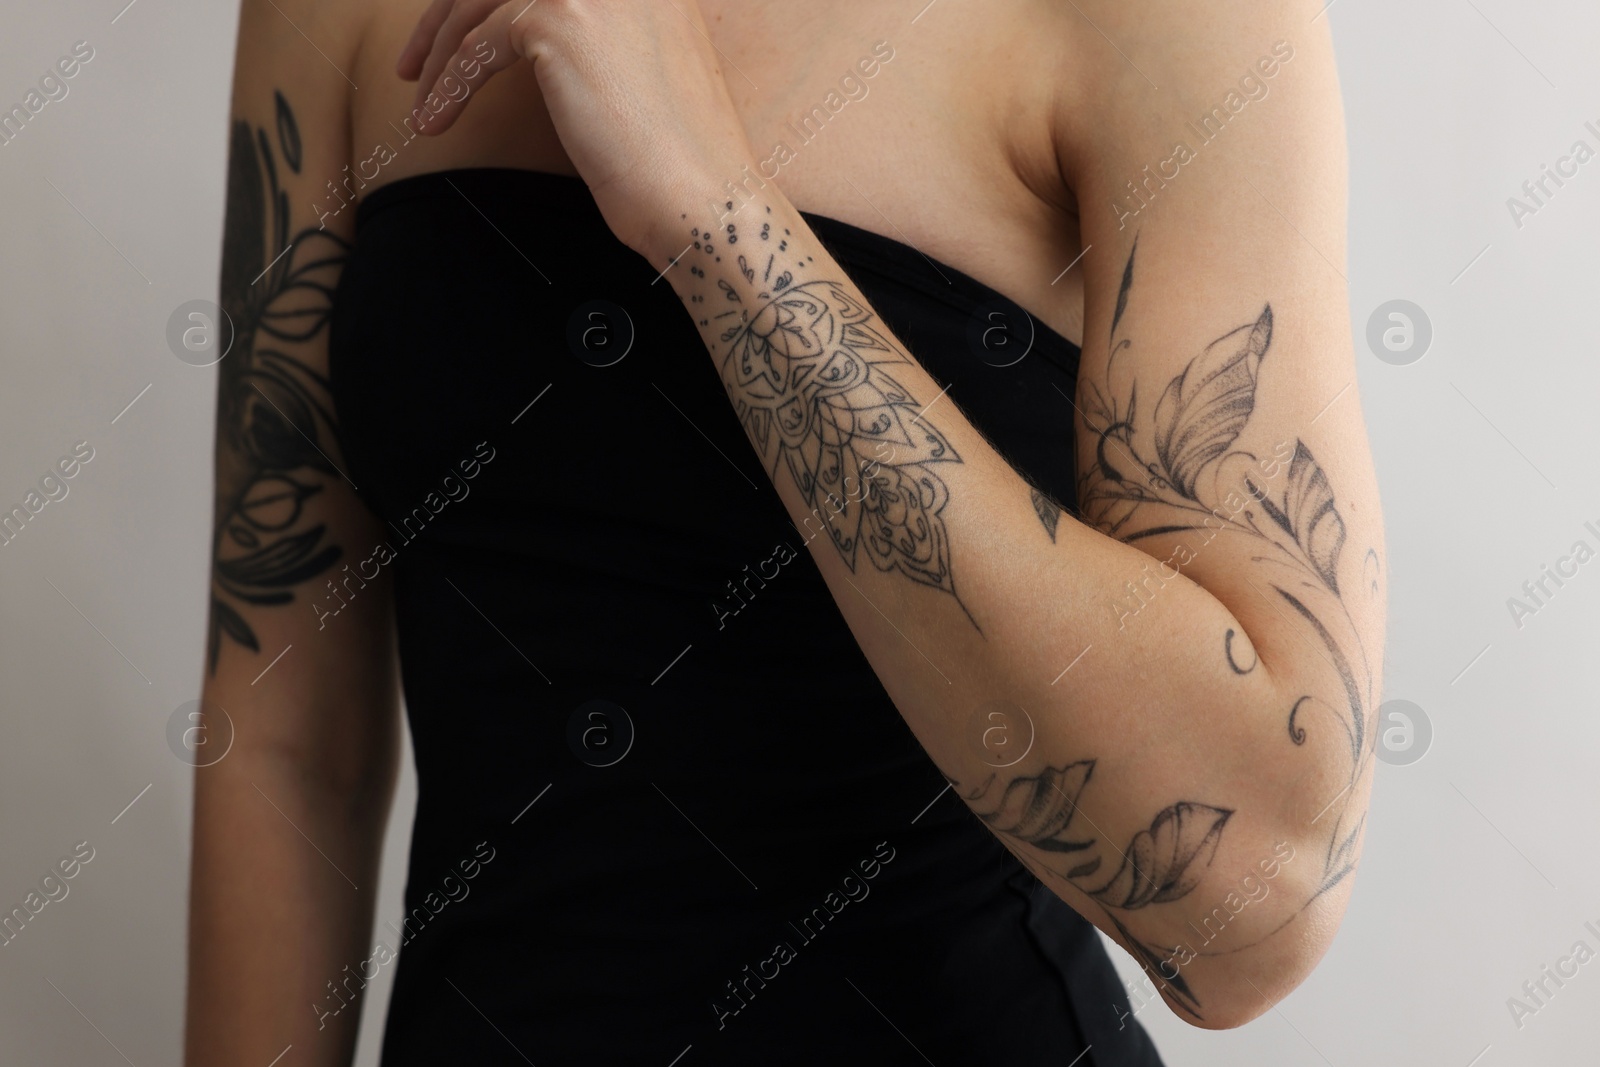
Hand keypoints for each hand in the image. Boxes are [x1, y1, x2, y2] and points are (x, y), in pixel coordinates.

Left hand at [398, 0, 761, 259]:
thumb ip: (597, 34)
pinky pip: (476, 45)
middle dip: (448, 13)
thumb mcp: (643, 68)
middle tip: (419, 60)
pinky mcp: (559, 19)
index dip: (484, 5)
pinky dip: (449, 84)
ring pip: (480, 1)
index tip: (455, 32)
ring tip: (422, 94)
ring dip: (440, 49)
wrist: (702, 198)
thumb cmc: (677, 156)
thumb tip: (522, 29)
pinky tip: (435, 120)